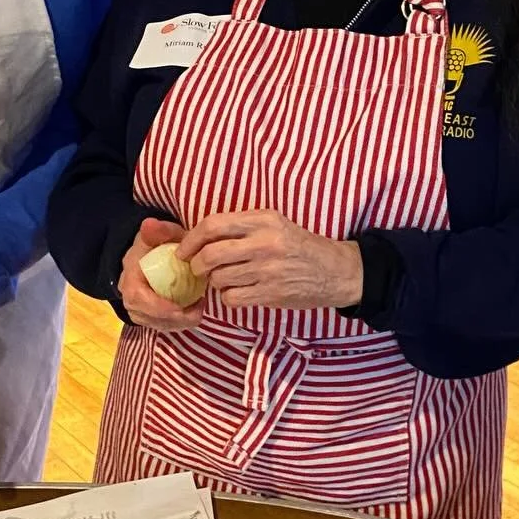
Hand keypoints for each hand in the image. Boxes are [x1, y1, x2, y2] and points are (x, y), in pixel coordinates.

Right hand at [118, 219, 205, 332]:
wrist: (154, 253)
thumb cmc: (161, 243)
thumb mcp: (163, 233)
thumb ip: (159, 230)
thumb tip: (149, 224)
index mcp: (130, 274)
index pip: (136, 297)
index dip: (156, 306)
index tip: (179, 308)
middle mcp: (129, 294)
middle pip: (144, 316)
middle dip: (171, 319)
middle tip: (197, 311)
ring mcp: (138, 307)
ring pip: (154, 324)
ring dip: (178, 323)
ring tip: (198, 310)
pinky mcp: (149, 314)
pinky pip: (161, 326)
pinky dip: (178, 324)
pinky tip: (194, 312)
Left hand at [180, 209, 362, 310]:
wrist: (335, 271)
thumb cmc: (299, 245)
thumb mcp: (275, 224)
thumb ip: (242, 226)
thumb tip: (200, 237)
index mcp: (263, 220)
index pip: (213, 225)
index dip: (191, 239)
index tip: (183, 250)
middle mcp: (264, 243)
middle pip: (210, 255)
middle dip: (196, 264)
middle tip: (197, 268)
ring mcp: (268, 270)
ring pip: (219, 278)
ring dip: (215, 281)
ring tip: (226, 278)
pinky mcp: (270, 293)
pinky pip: (232, 298)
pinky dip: (229, 297)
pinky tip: (239, 291)